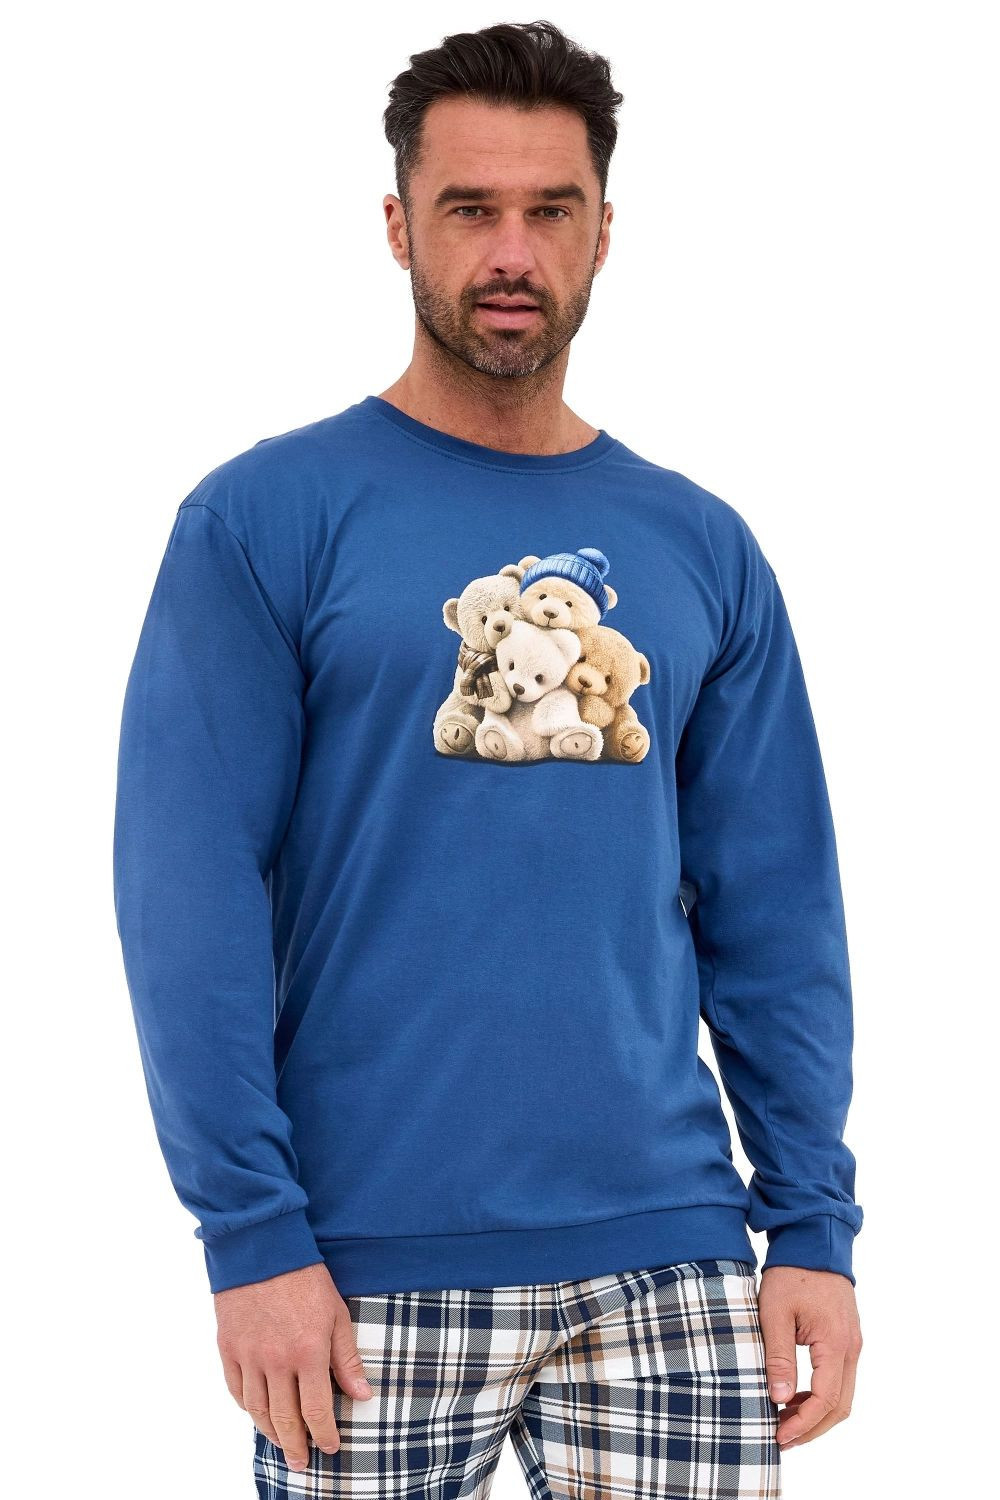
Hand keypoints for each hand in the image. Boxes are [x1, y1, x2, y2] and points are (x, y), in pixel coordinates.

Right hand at [214, 1261, 374, 1471]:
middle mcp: (276, 1361)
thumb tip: (362, 1395)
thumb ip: (346, 1358)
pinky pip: (236, 1389)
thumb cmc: (305, 1277)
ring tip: (282, 1443)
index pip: (315, 1410)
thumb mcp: (336, 1313)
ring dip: (271, 1432)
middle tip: (302, 1463)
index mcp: (308, 1352)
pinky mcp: (228, 1347)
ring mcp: (248, 1355)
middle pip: (284, 1419)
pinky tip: (257, 1413)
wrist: (262, 1247)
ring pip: (257, 1410)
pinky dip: (247, 1407)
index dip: (324, 1434)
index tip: (331, 1447)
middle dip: (296, 1446)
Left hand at [758, 1266, 861, 1449]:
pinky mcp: (846, 1338)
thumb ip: (779, 1356)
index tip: (778, 1436)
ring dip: (816, 1414)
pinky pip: (839, 1377)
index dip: (803, 1424)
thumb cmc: (792, 1272)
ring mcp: (852, 1343)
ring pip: (842, 1394)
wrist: (813, 1240)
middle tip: (781, 1438)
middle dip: (812, 1428)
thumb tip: (780, 1398)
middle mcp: (851, 1347)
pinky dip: (820, 1395)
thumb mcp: (775, 1312)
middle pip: (839, 1406)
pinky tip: (795, 1397)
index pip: (826, 1400)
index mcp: (836, 1343)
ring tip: (784, 1422)